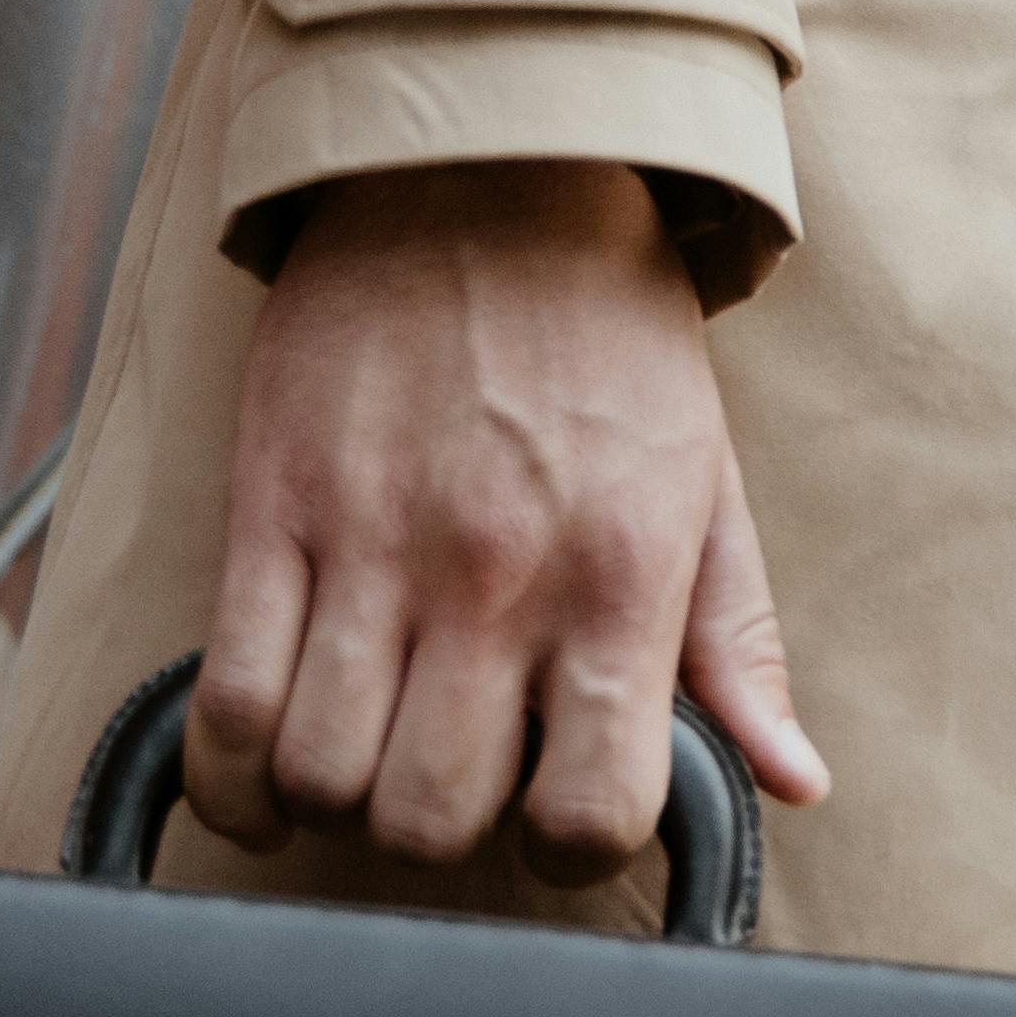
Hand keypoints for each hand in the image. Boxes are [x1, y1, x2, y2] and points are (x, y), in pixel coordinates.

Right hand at [189, 156, 824, 877]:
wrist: (487, 169)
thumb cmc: (608, 331)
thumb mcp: (708, 479)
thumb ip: (740, 644)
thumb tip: (790, 781)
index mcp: (619, 575)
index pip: (589, 814)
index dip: (571, 847)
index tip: (557, 810)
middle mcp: (495, 575)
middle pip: (433, 817)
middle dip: (443, 829)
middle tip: (451, 775)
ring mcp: (370, 547)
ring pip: (324, 774)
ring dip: (340, 797)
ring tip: (368, 751)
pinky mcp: (270, 510)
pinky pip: (226, 702)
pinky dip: (233, 774)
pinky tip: (269, 768)